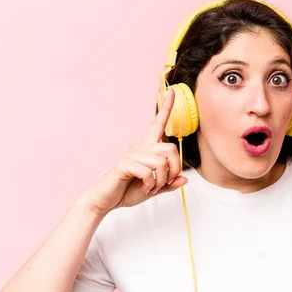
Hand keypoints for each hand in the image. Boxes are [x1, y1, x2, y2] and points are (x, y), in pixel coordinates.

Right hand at [80, 89, 187, 214]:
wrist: (106, 200)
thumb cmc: (127, 191)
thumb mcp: (154, 189)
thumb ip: (169, 184)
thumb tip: (185, 179)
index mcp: (147, 149)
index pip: (158, 124)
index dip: (166, 108)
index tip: (173, 92)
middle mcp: (140, 147)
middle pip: (170, 148)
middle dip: (174, 169)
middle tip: (166, 183)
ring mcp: (132, 155)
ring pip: (161, 162)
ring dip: (161, 180)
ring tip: (152, 187)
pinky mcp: (125, 164)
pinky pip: (148, 172)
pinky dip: (150, 184)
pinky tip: (144, 187)